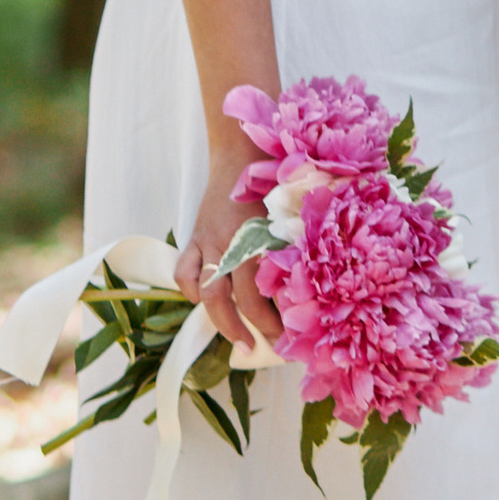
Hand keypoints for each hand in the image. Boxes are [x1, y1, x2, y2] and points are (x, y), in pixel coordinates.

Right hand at [177, 157, 285, 358]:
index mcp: (260, 237)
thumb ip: (297, 248)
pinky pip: (184, 272)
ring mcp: (209, 241)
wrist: (241, 152)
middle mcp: (233, 242)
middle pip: (236, 298)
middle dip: (253, 327)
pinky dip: (192, 290)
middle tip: (271, 347)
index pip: (266, 290)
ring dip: (222, 321)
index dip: (278, 317)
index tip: (296, 334)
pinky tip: (206, 303)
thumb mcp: (291, 215)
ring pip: (206, 291)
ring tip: (240, 342)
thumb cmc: (276, 183)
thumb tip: (314, 290)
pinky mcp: (194, 237)